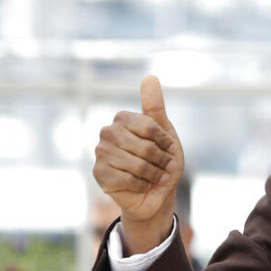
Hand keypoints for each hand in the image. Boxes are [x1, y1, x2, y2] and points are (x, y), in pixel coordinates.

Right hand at [92, 76, 183, 252]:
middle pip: (144, 146)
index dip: (165, 141)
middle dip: (161, 160)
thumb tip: (150, 77)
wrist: (156, 193)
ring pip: (137, 164)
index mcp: (123, 119)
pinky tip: (143, 185)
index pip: (150, 126)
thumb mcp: (165, 133)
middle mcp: (107, 133)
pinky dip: (143, 184)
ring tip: (157, 176)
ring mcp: (101, 153)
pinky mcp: (99, 174)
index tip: (171, 149)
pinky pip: (127, 179)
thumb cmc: (161, 160)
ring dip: (154, 174)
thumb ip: (155, 106)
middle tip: (167, 166)